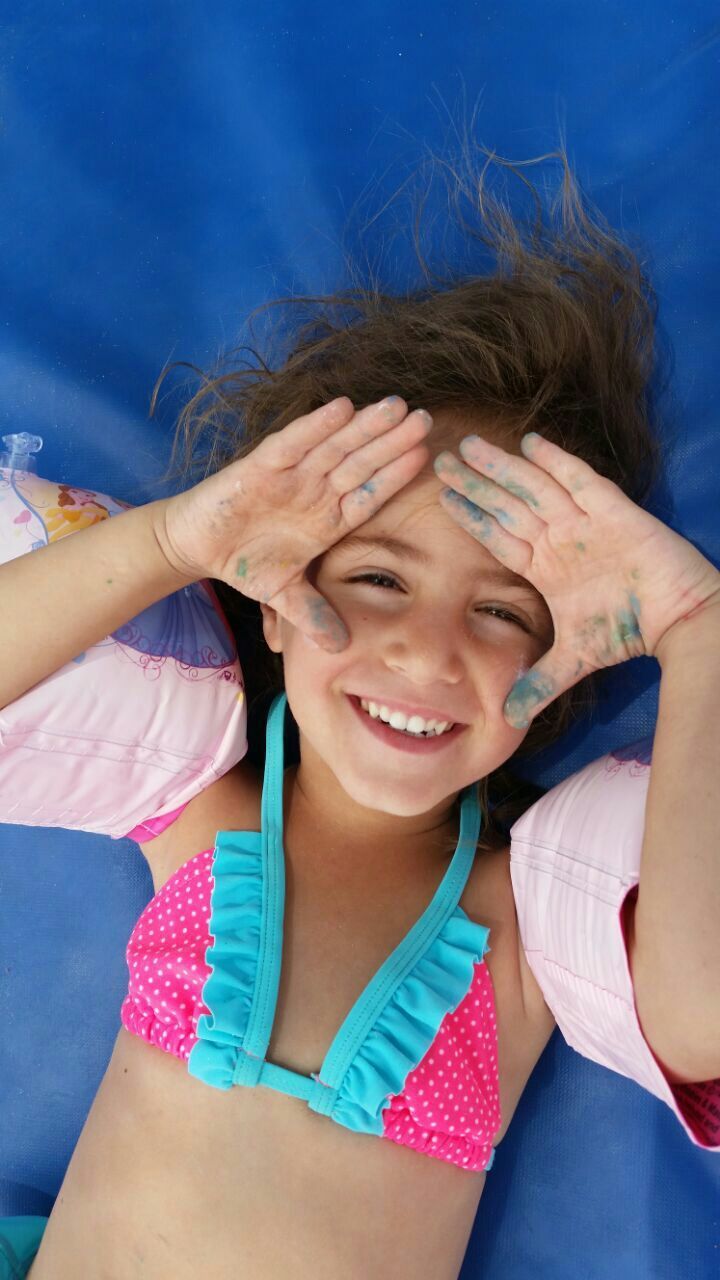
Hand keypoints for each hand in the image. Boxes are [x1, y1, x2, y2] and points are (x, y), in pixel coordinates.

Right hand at [154, 396, 432, 651]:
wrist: (197, 545)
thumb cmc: (244, 561)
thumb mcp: (282, 594)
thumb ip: (312, 615)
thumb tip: (338, 648)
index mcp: (328, 518)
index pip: (370, 494)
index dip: (396, 477)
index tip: (428, 459)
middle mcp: (316, 491)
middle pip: (361, 463)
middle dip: (392, 441)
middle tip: (427, 419)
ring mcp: (292, 475)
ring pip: (335, 446)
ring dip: (365, 427)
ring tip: (396, 406)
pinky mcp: (260, 466)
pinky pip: (293, 443)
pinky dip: (316, 427)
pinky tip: (342, 409)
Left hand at [433, 431, 719, 727]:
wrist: (677, 621)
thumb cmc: (627, 630)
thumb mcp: (573, 659)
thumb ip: (539, 682)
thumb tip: (509, 718)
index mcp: (544, 564)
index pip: (498, 534)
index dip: (472, 515)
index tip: (441, 498)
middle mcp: (559, 537)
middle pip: (508, 504)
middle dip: (476, 483)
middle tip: (442, 460)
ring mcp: (584, 521)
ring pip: (534, 487)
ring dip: (503, 467)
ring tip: (471, 446)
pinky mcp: (613, 511)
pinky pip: (580, 481)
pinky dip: (558, 462)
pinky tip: (532, 443)